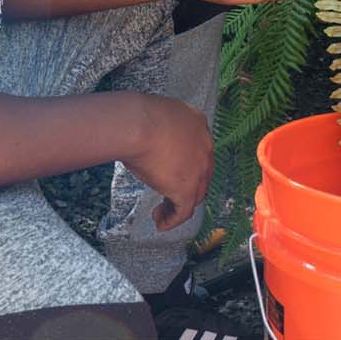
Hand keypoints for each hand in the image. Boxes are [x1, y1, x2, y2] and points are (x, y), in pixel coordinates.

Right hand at [120, 92, 212, 230]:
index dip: (186, 163)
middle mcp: (205, 145)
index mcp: (196, 123)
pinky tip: (161, 224)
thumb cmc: (135, 116)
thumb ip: (154, 126)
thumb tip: (141, 134)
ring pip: (196, 194)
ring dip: (179, 204)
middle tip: (168, 194)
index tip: (170, 170)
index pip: (198, 148)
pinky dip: (173, 220)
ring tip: (161, 212)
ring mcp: (199, 168)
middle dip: (186, 185)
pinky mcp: (187, 188)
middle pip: (201, 173)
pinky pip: (184, 211)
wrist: (137, 124)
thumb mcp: (151, 115)